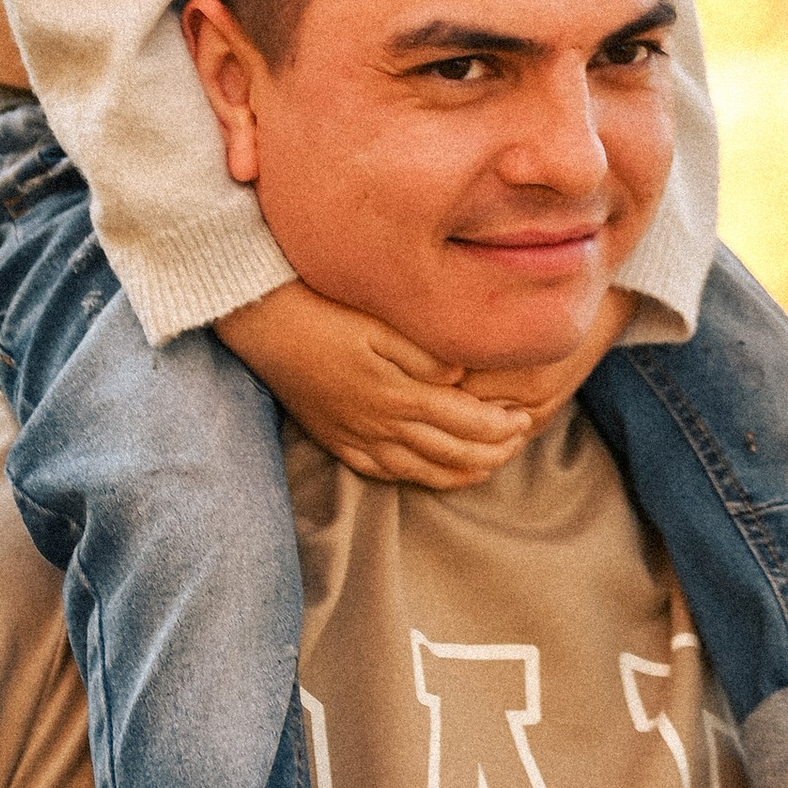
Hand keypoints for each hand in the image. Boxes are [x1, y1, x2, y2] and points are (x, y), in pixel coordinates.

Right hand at [216, 280, 532, 488]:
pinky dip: (414, 476)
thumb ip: (425, 355)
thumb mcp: (380, 325)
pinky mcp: (334, 438)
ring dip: (459, 471)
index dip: (500, 427)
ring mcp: (355, 436)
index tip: (525, 418)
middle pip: (449, 452)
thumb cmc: (324, 311)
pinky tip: (426, 472)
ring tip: (487, 466)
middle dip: (490, 452)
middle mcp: (379, 424)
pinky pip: (381, 470)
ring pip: (418, 469)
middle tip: (517, 443)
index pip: (466, 422)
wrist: (262, 322)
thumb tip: (461, 379)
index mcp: (397, 394)